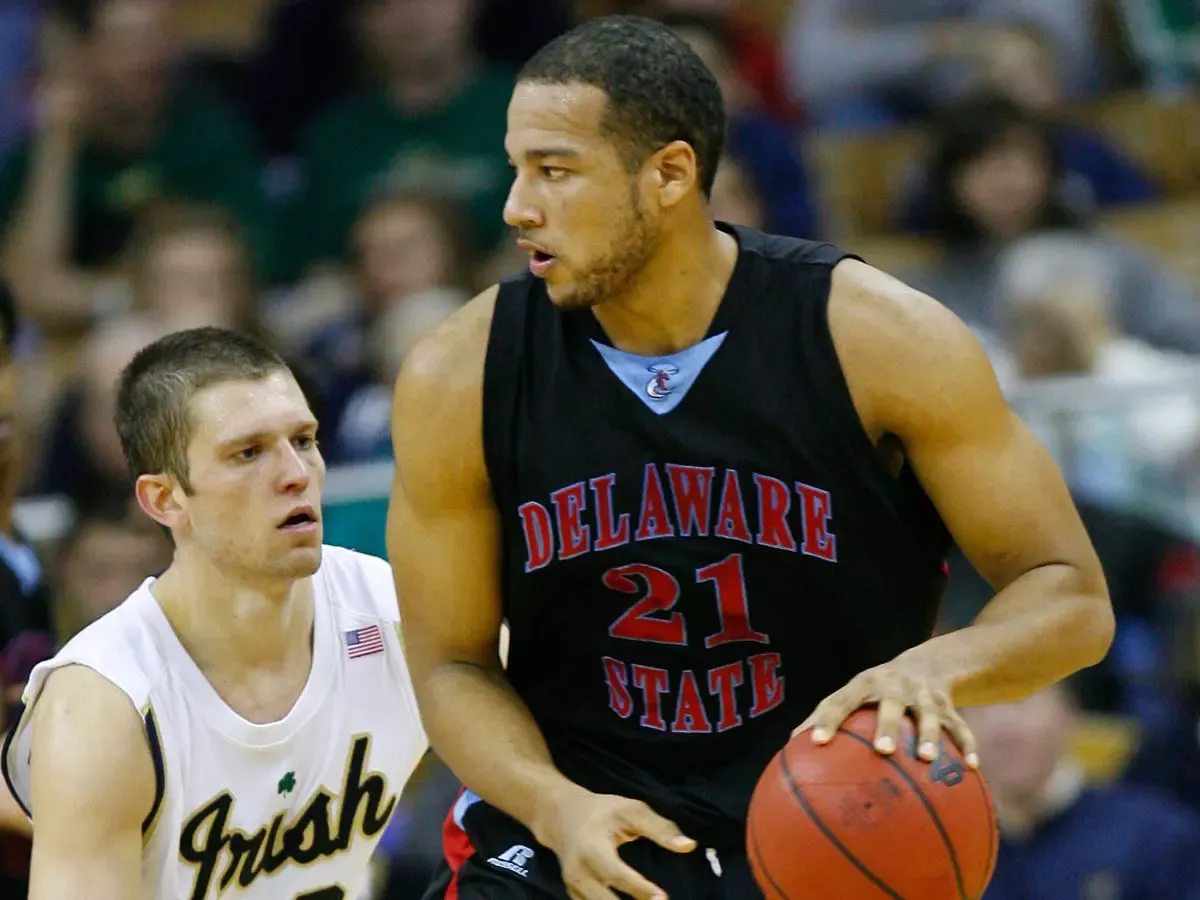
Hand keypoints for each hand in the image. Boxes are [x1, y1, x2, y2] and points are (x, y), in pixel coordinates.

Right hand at [534, 784, 696, 899]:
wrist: (561, 816)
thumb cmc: (602, 812)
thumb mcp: (630, 810)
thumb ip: (660, 828)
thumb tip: (689, 846)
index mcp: (591, 848)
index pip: (615, 873)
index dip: (639, 889)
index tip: (663, 898)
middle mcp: (578, 872)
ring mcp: (574, 887)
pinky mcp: (575, 896)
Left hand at [794, 662, 979, 767]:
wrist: (927, 662)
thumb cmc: (875, 690)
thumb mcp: (852, 694)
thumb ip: (823, 718)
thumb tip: (788, 750)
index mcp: (864, 684)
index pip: (841, 700)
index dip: (827, 720)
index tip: (816, 742)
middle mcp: (894, 687)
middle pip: (890, 704)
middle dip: (886, 726)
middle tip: (882, 751)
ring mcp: (924, 696)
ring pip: (928, 715)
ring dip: (930, 736)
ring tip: (928, 759)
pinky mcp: (948, 706)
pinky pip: (960, 726)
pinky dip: (967, 745)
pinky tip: (971, 768)